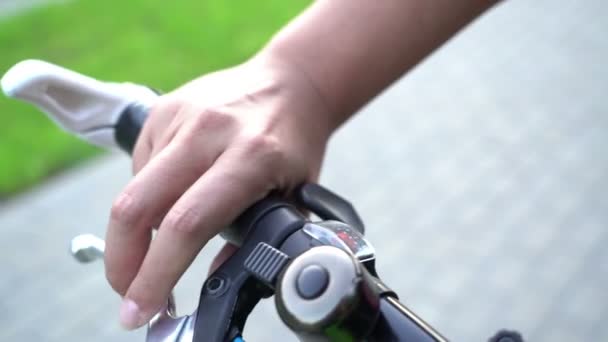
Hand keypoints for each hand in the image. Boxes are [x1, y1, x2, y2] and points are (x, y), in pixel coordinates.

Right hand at [103, 55, 333, 328]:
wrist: (292, 83)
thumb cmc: (296, 142)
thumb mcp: (294, 196)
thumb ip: (255, 239)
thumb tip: (216, 282)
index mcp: (251, 158)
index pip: (187, 224)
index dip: (156, 275)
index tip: (141, 309)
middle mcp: (210, 133)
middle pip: (137, 208)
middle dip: (122, 262)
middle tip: (129, 291)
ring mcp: (182, 116)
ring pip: (134, 191)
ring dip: (140, 229)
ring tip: (172, 231)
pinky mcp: (164, 109)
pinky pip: (140, 167)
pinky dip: (150, 194)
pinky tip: (177, 190)